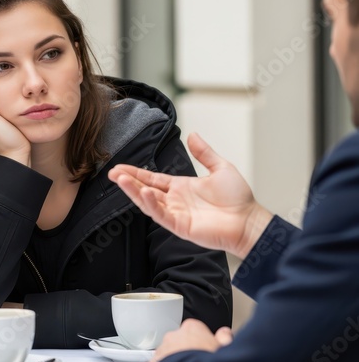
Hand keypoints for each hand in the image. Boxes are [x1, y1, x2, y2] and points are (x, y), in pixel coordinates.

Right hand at [108, 132, 272, 258]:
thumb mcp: (220, 167)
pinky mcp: (180, 226)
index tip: (120, 167)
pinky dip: (151, 204)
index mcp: (181, 187)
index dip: (136, 173)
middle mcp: (175, 200)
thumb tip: (193, 135)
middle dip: (128, 181)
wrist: (249, 220)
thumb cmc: (238, 198)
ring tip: (119, 179)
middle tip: (111, 172)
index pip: (153, 178)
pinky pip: (161, 214)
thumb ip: (204, 153)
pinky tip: (144, 192)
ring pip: (148, 202)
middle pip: (145, 189)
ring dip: (133, 191)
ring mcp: (176, 214)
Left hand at [145, 319, 232, 361]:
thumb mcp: (224, 349)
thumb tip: (225, 332)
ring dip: (175, 360)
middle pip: (181, 340)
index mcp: (192, 328)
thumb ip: (224, 338)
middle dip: (187, 350)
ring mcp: (163, 348)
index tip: (206, 350)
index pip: (196, 330)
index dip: (203, 341)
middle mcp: (175, 335)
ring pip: (169, 352)